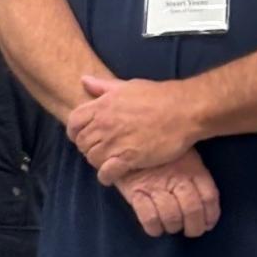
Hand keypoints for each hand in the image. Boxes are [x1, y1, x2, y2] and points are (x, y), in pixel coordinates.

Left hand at [68, 75, 195, 182]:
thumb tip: (83, 80)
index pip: (73, 122)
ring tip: (108, 160)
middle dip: (88, 147)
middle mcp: (104, 124)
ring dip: (98, 161)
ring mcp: (115, 142)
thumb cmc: (157, 96)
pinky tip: (112, 174)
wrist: (183, 111)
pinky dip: (106, 176)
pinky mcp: (129, 158)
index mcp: (102, 105)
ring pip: (92, 158)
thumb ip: (103, 86)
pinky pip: (106, 172)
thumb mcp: (127, 86)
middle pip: (82, 142)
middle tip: (99, 150)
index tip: (82, 136)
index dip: (74, 131)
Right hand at [114, 149, 220, 237]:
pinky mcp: (136, 192)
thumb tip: (206, 204)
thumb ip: (194, 173)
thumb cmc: (160, 148)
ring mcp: (156, 186)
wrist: (126, 136)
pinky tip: (156, 228)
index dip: (211, 215)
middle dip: (194, 227)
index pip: (209, 196)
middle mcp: (177, 178)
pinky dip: (154, 228)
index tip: (207, 224)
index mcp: (192, 168)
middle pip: (192, 210)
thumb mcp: (183, 152)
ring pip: (172, 216)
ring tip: (171, 226)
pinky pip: (149, 218)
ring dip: (173, 227)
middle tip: (191, 231)